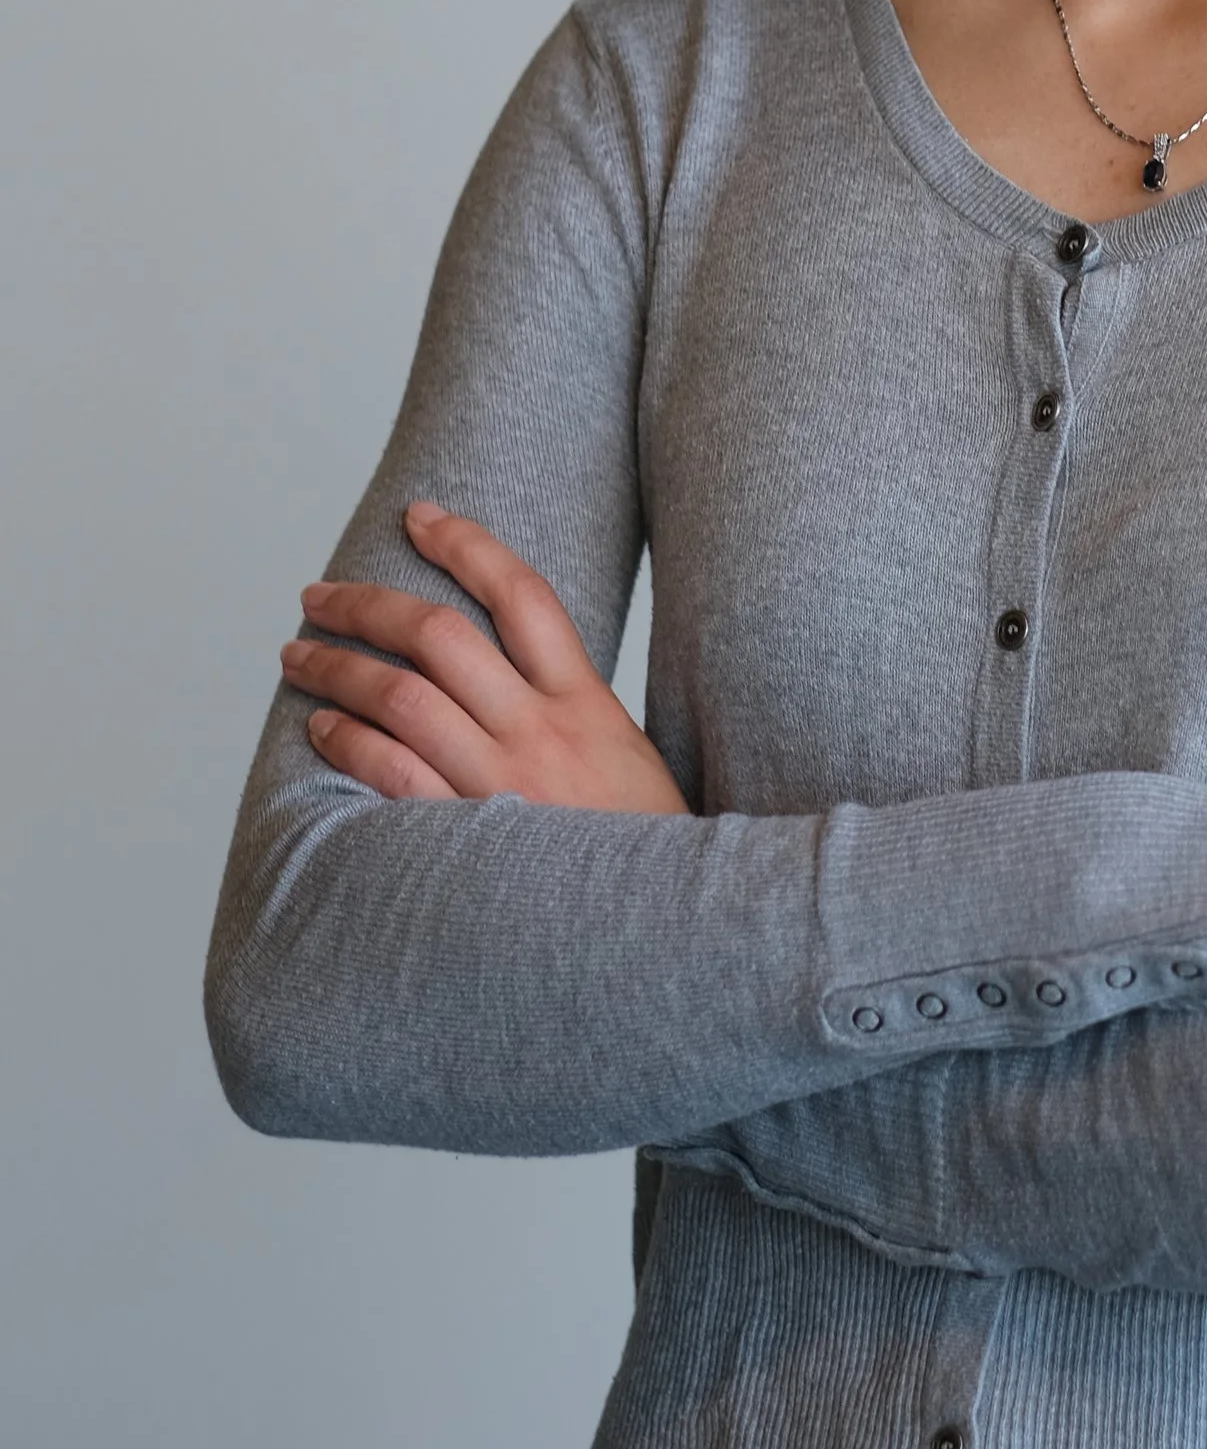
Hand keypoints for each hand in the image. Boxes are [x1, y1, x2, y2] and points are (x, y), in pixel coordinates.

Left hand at [281, 501, 686, 814]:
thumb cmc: (638, 848)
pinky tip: (321, 728)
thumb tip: (500, 672)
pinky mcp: (468, 843)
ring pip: (402, 697)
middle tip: (319, 595)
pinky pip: (392, 775)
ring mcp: (503, 786)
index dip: (466, 544)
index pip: (522, 595)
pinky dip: (348, 743)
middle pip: (440, 636)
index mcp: (585, 704)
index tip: (418, 517)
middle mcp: (541, 733)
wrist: (665, 932)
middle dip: (367, 604)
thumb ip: (571, 711)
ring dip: (338, 668)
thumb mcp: (626, 758)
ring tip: (299, 655)